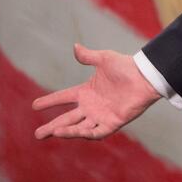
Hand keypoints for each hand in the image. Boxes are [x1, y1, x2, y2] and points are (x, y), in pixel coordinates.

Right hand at [32, 43, 159, 139]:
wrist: (146, 76)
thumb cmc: (127, 66)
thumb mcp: (104, 59)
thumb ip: (89, 56)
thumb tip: (75, 47)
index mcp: (87, 91)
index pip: (64, 98)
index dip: (50, 101)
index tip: (34, 105)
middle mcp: (92, 106)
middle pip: (68, 118)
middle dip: (52, 127)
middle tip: (37, 134)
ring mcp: (101, 115)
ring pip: (79, 127)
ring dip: (66, 131)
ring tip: (52, 132)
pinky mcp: (112, 123)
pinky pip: (96, 132)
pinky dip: (83, 133)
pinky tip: (70, 133)